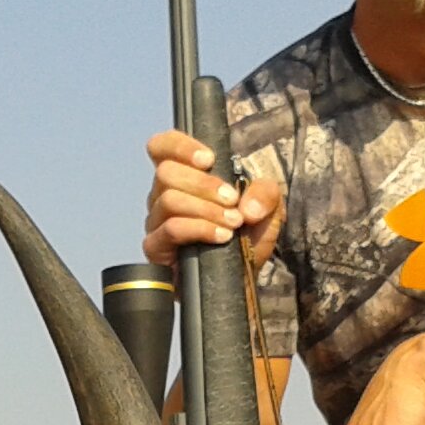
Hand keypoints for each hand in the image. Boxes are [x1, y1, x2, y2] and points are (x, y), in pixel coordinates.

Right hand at [142, 130, 284, 267]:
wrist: (240, 277)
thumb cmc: (246, 236)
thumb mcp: (267, 209)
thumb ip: (265, 194)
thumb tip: (247, 205)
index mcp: (183, 177)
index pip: (162, 147)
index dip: (180, 146)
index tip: (209, 159)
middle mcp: (163, 195)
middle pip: (166, 172)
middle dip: (204, 184)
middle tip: (232, 200)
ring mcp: (156, 222)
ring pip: (168, 200)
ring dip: (206, 208)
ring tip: (233, 222)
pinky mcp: (156, 248)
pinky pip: (170, 230)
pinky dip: (200, 229)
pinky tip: (221, 237)